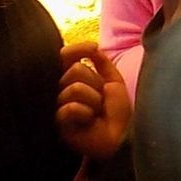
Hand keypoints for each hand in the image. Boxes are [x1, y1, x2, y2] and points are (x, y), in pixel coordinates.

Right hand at [57, 44, 129, 159]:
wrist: (122, 136)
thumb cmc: (117, 111)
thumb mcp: (113, 81)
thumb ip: (102, 62)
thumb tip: (92, 45)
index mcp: (73, 79)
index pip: (65, 56)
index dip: (77, 50)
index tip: (93, 48)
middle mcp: (62, 90)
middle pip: (75, 70)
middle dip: (96, 84)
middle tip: (100, 101)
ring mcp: (58, 105)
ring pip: (75, 88)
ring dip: (94, 101)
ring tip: (96, 113)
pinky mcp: (58, 122)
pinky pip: (71, 107)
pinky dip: (86, 113)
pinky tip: (88, 122)